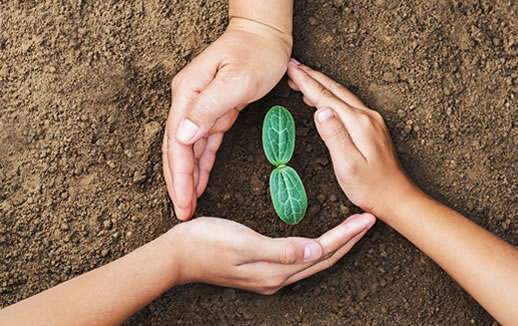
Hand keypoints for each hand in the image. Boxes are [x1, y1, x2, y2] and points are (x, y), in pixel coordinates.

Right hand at [163, 214, 375, 293]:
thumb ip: (280, 250)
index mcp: (275, 271)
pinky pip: (300, 260)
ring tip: (353, 229)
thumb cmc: (205, 243)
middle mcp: (277, 278)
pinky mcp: (262, 271)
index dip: (346, 235)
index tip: (367, 218)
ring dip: (336, 246)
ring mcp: (269, 277)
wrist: (177, 256)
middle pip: (323, 260)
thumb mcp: (242, 243)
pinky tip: (320, 240)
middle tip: (369, 220)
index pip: (322, 252)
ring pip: (314, 261)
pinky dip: (318, 248)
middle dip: (349, 241)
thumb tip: (316, 252)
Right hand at [164, 18, 291, 219]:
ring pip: (189, 150)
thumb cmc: (256, 53)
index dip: (179, 175)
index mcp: (188, 94)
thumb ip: (208, 108)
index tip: (182, 201)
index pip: (177, 142)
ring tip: (188, 204)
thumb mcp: (236, 80)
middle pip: (177, 149)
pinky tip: (201, 182)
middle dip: (178, 182)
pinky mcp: (215, 110)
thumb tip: (182, 136)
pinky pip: (205, 143)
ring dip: (188, 177)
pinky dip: (202, 163)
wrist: (265, 34)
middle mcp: (189, 101)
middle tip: (182, 212)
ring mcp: (200, 106)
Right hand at [287, 60, 416, 219]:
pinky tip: (322, 101)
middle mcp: (367, 117)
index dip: (306, 82)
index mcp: (359, 124)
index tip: (290, 69)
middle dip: (312, 77)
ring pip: (341, 95)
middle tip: (292, 66)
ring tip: (302, 78)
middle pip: (334, 90)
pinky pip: (347, 104)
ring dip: (321, 84)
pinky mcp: (371, 128)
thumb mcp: (348, 165)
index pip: (326, 97)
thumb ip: (334, 136)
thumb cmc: (370, 187)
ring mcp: (371, 121)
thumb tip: (321, 110)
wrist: (396, 198)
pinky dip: (331, 97)